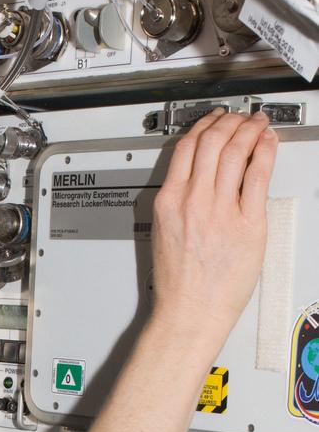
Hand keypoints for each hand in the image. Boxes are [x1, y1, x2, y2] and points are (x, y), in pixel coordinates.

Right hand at [150, 108, 278, 349]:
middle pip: (212, 142)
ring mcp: (221, 211)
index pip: (187, 147)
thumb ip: (179, 201)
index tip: (215, 121)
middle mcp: (193, 202)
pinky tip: (268, 145)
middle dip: (229, 122)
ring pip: (235, 152)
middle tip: (240, 118)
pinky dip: (266, 153)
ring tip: (257, 124)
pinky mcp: (247, 224)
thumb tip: (198, 179)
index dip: (204, 125)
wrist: (189, 312)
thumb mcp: (164, 232)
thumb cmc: (177, 284)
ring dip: (249, 130)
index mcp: (168, 202)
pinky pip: (259, 177)